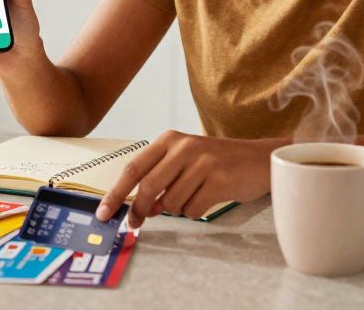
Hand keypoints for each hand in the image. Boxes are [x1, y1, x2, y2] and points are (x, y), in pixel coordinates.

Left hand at [95, 130, 274, 227]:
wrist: (260, 159)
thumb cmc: (218, 163)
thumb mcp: (185, 160)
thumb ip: (160, 179)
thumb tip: (139, 209)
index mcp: (169, 139)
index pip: (134, 168)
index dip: (115, 193)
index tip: (103, 213)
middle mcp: (184, 147)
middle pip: (147, 188)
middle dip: (139, 210)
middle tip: (136, 223)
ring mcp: (202, 162)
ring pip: (170, 203)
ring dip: (177, 208)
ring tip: (194, 195)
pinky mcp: (218, 180)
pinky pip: (192, 209)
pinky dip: (195, 211)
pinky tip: (208, 198)